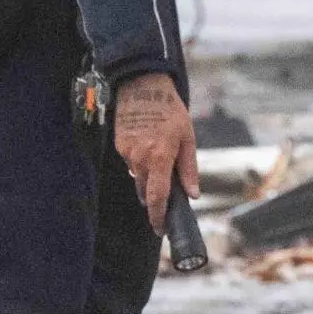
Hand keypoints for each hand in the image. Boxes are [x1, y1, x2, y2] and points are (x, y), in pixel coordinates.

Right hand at [112, 73, 195, 232]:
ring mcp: (127, 152)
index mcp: (160, 158)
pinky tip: (147, 143)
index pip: (157, 197)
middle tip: (166, 187)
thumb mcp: (187, 138)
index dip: (158, 216)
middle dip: (154, 194)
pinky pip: (130, 162)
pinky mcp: (119, 145)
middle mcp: (140, 158)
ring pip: (137, 176)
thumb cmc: (170, 110)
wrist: (143, 85)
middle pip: (145, 190)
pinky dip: (139, 160)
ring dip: (148, 175)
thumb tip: (193, 194)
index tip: (159, 228)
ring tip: (158, 154)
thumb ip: (189, 169)